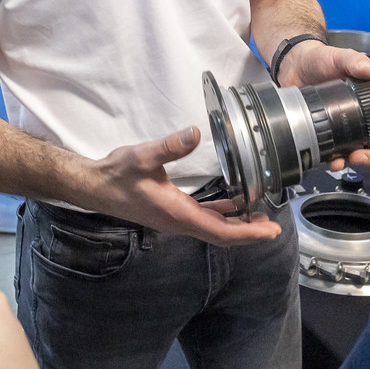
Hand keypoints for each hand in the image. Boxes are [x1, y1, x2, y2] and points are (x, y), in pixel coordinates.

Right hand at [87, 128, 281, 246]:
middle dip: (249, 232)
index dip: (248, 233)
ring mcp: (176, 219)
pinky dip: (222, 216)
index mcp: (178, 214)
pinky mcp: (172, 213)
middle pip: (222, 235)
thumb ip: (169, 146)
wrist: (96, 187)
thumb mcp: (142, 157)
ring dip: (238, 225)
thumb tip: (194, 133)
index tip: (270, 230)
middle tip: (273, 225)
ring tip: (259, 216)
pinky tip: (232, 205)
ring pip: (214, 229)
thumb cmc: (117, 175)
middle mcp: (180, 222)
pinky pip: (203, 219)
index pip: (221, 231)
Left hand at [279, 42, 369, 170]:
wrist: (294, 64)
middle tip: (367, 155)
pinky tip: (332, 161)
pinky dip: (334, 161)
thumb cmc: (322, 60)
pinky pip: (332, 154)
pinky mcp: (323, 135)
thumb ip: (354, 60)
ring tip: (349, 159)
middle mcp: (359, 120)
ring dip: (355, 161)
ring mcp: (341, 130)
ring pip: (355, 154)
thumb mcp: (340, 57)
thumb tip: (369, 70)